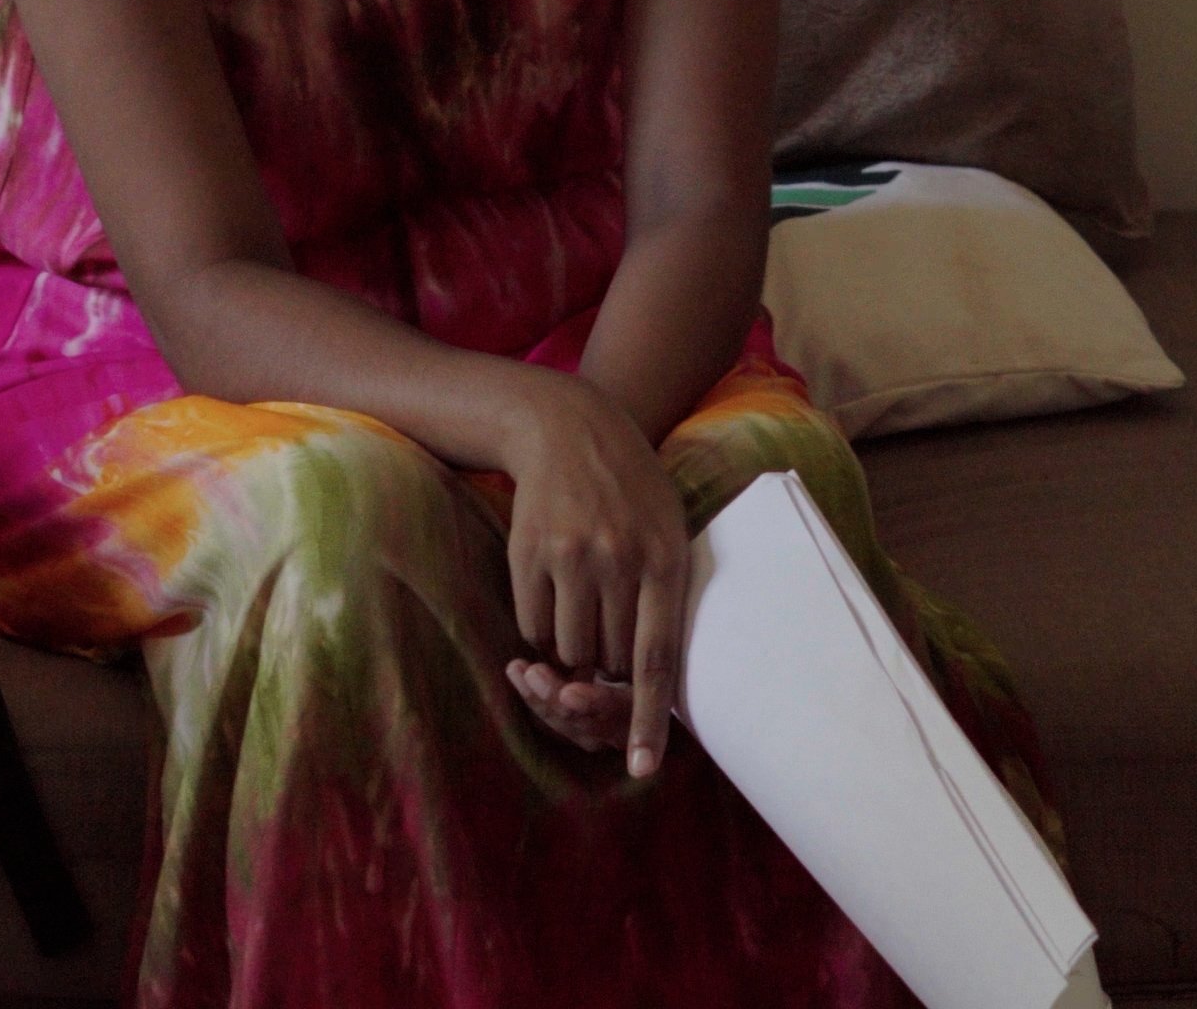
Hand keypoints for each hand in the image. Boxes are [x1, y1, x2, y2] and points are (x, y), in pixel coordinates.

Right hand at [497, 370, 691, 777]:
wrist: (569, 428)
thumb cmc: (632, 490)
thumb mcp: (669, 530)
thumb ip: (665, 597)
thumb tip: (648, 679)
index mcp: (665, 561)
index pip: (658, 660)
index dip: (651, 720)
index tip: (645, 768)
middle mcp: (619, 562)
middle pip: (609, 663)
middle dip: (609, 668)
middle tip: (608, 631)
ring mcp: (570, 559)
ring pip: (568, 652)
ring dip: (573, 650)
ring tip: (582, 602)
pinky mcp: (527, 556)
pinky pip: (531, 627)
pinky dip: (541, 626)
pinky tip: (552, 586)